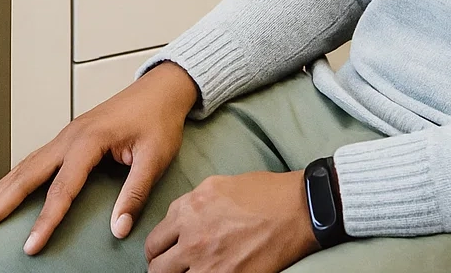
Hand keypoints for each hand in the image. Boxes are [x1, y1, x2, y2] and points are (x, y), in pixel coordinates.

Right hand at [0, 62, 198, 254]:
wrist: (162, 89)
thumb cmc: (159, 118)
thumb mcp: (155, 156)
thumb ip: (135, 192)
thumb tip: (118, 228)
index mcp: (90, 138)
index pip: (62, 187)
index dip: (46, 220)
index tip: (30, 247)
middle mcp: (71, 135)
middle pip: (26, 173)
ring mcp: (67, 135)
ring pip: (25, 166)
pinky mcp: (69, 138)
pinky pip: (34, 161)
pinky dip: (13, 180)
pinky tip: (3, 195)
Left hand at [144, 170, 318, 272]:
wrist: (296, 210)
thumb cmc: (262, 193)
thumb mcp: (217, 185)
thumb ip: (190, 204)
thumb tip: (177, 221)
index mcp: (188, 210)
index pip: (154, 242)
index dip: (158, 249)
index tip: (166, 253)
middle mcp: (193, 238)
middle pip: (157, 269)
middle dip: (163, 269)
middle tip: (174, 269)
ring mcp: (209, 264)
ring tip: (192, 272)